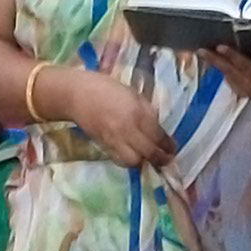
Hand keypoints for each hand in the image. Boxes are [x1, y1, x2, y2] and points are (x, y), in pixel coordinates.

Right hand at [61, 68, 178, 170]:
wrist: (76, 94)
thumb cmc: (106, 88)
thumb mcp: (133, 94)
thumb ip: (147, 111)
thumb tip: (157, 128)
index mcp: (137, 112)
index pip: (158, 136)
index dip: (168, 145)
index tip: (173, 149)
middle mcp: (127, 129)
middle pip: (148, 153)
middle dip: (160, 159)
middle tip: (166, 159)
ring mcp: (114, 139)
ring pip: (133, 161)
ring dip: (143, 162)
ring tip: (148, 158)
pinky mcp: (103, 145)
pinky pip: (119, 159)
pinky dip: (128, 160)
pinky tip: (133, 155)